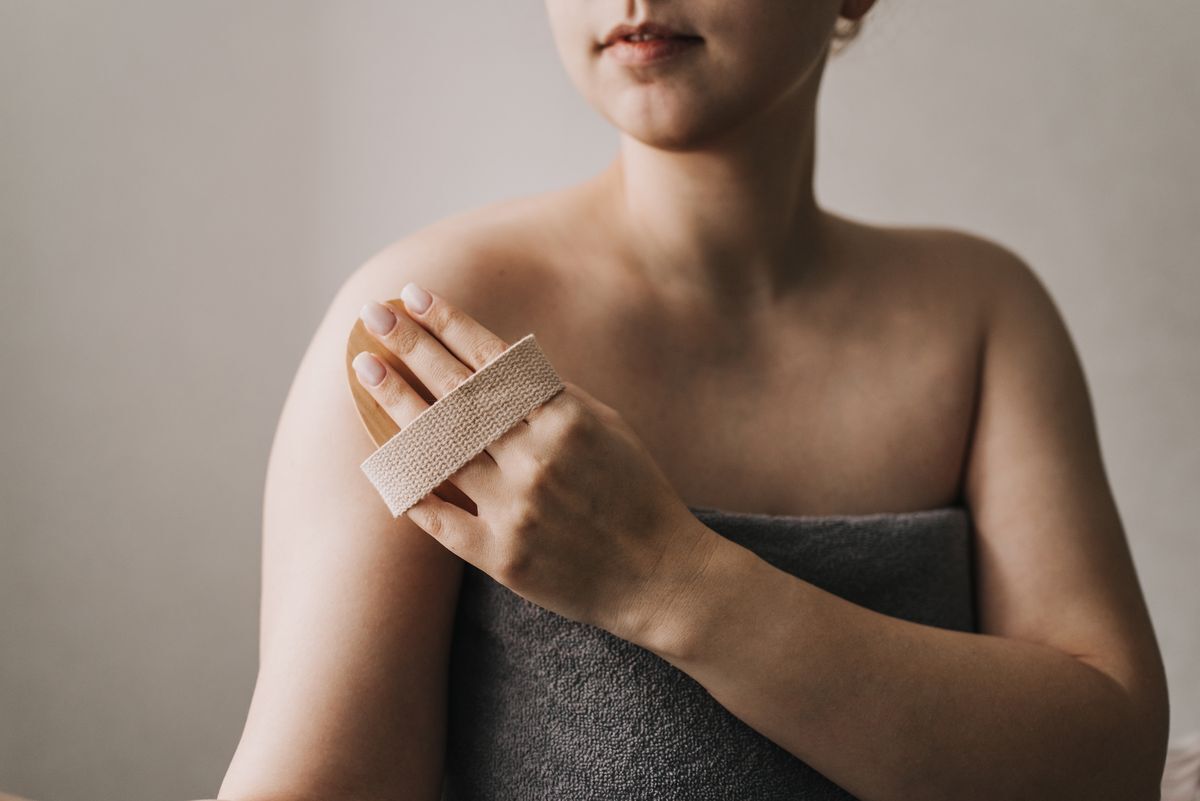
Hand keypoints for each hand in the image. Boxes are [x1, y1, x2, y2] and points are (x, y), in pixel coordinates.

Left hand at [351, 283, 719, 648]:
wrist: (659, 575)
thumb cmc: (635, 492)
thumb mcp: (607, 426)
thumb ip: (553, 395)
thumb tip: (496, 359)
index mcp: (567, 418)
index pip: (494, 360)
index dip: (450, 324)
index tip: (413, 296)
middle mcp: (537, 457)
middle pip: (459, 393)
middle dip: (412, 347)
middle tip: (373, 314)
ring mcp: (515, 507)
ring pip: (440, 447)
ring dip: (397, 402)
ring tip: (366, 369)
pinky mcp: (500, 555)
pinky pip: (438, 516)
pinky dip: (407, 486)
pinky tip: (379, 455)